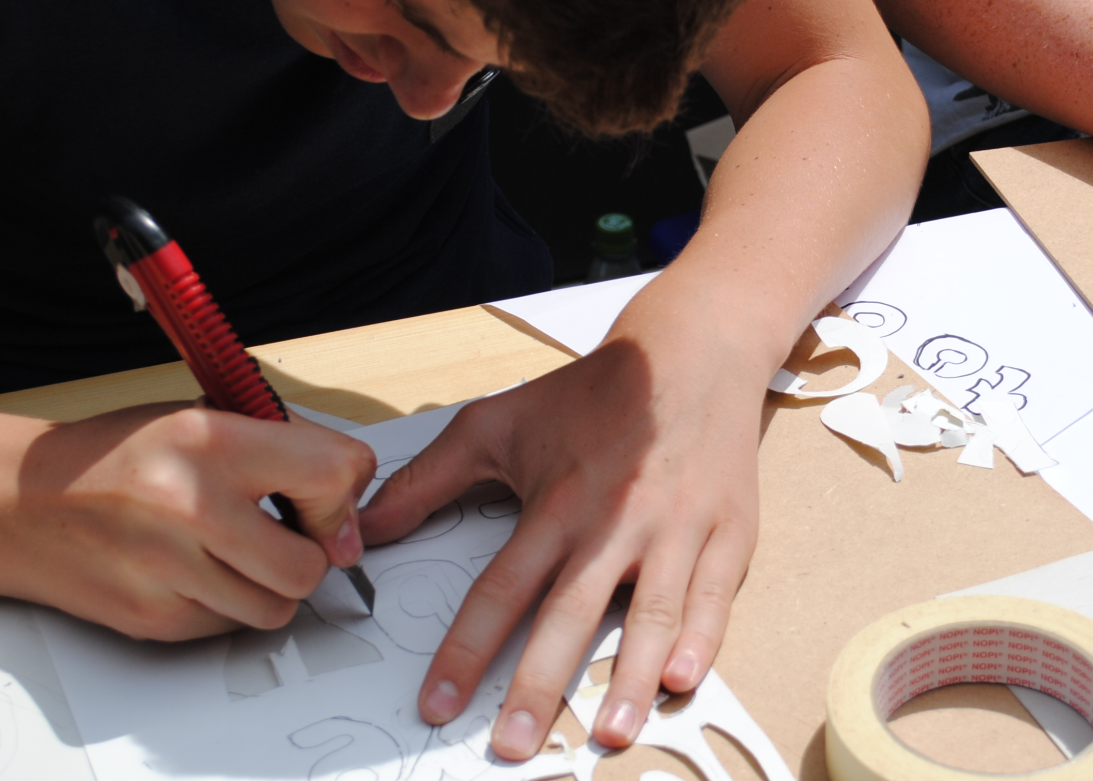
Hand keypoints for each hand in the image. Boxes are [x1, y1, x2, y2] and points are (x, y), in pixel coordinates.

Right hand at [0, 401, 373, 639]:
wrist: (19, 504)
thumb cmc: (114, 457)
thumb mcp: (198, 417)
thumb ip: (281, 447)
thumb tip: (351, 495)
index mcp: (208, 440)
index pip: (332, 473)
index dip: (342, 491)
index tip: (328, 496)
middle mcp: (189, 506)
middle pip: (310, 565)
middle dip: (310, 552)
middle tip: (285, 532)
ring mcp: (168, 571)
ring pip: (277, 609)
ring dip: (271, 585)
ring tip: (238, 552)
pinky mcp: (154, 619)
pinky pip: (231, 628)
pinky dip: (228, 605)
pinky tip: (197, 571)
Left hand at [358, 335, 761, 759]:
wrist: (690, 351)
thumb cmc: (592, 394)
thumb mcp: (498, 424)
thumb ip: (428, 481)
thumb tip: (365, 529)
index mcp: (557, 503)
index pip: (501, 589)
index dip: (465, 650)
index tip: (437, 703)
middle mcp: (615, 522)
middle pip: (570, 615)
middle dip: (538, 687)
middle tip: (514, 747)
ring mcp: (675, 530)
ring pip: (651, 616)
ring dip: (630, 680)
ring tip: (608, 734)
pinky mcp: (727, 534)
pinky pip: (714, 597)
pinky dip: (703, 640)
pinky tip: (683, 680)